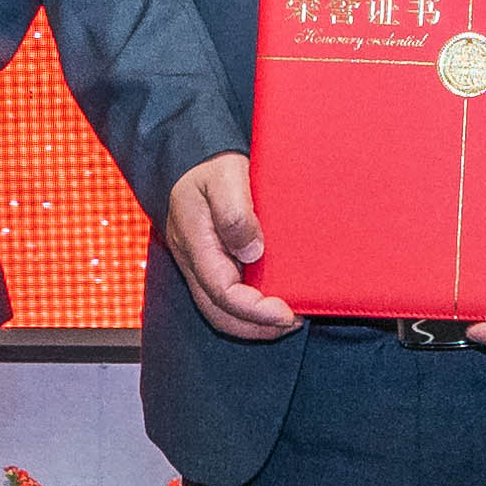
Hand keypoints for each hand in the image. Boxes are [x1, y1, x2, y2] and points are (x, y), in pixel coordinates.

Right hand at [163, 155, 298, 339]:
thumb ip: (235, 214)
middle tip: (292, 322)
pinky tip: (274, 300)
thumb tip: (251, 250)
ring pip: (220, 310)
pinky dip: (250, 308)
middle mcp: (195, 261)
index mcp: (195, 244)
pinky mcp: (212, 263)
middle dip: (255, 327)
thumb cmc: (209, 166)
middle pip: (219, 313)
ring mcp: (201, 265)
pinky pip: (226, 296)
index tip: (285, 313)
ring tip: (288, 318)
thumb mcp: (224, 178)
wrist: (192, 158)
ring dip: (253, 322)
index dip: (255, 310)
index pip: (222, 292)